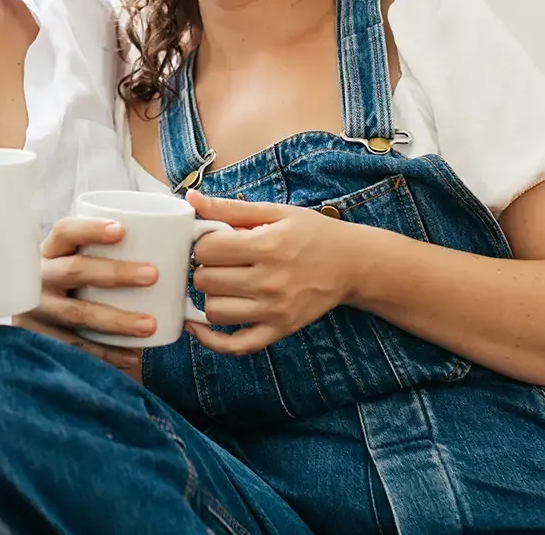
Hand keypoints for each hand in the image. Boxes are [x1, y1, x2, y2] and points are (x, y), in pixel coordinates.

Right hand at [12, 216, 159, 374]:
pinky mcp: (43, 338)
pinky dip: (106, 353)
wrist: (37, 320)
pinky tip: (132, 355)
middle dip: (116, 273)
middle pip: (74, 270)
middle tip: (153, 275)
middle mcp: (40, 277)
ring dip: (117, 320)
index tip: (122, 230)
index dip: (90, 229)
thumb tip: (175, 243)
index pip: (65, 231)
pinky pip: (76, 347)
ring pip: (78, 314)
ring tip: (150, 325)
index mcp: (50, 251)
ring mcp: (39, 310)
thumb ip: (112, 252)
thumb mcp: (77, 262)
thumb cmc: (72, 283)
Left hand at [183, 190, 363, 355]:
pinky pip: (236, 345)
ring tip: (223, 284)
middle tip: (220, 262)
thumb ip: (230, 208)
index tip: (214, 242)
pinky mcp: (281, 329)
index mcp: (267, 246)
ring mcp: (275, 310)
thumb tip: (191, 199)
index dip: (203, 243)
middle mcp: (270, 281)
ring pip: (214, 312)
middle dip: (205, 268)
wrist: (354, 264)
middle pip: (206, 280)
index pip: (207, 249)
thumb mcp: (276, 212)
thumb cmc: (313, 234)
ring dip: (211, 297)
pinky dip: (213, 340)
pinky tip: (202, 326)